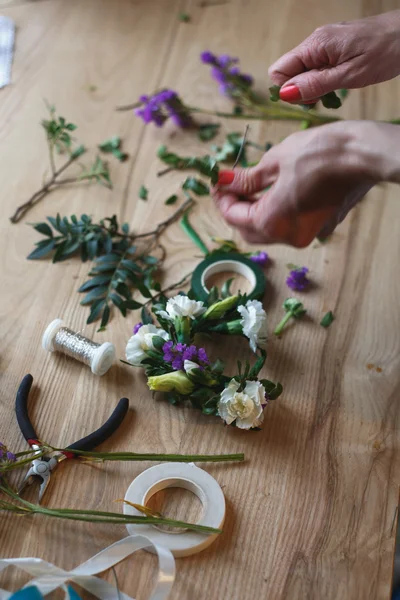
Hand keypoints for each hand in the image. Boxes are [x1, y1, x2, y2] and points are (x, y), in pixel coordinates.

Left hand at [213, 121, 397, 247]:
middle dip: (235, 208)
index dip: (220, 197)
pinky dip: (273, 212)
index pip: (233, 217)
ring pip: (267, 231)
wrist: (364, 153)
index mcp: (272, 222)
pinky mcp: (320, 226)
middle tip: (229, 183)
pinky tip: (271, 191)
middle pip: (248, 230)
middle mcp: (288, 237)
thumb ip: (245, 179)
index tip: (216, 179)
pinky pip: (287, 226)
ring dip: (253, 212)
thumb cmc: (321, 152)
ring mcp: (307, 234)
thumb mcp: (274, 161)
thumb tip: (222, 181)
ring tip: (248, 185)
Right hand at [269, 11, 399, 103]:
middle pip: (289, 72)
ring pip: (303, 72)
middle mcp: (315, 42)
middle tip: (326, 98)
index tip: (309, 101)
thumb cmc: (386, 51)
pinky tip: (340, 83)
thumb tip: (284, 94)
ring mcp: (324, 44)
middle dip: (302, 91)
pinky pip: (317, 67)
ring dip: (314, 87)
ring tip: (337, 91)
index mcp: (315, 45)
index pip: (279, 70)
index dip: (288, 91)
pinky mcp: (334, 47)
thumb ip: (315, 84)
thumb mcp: (349, 75)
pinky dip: (323, 80)